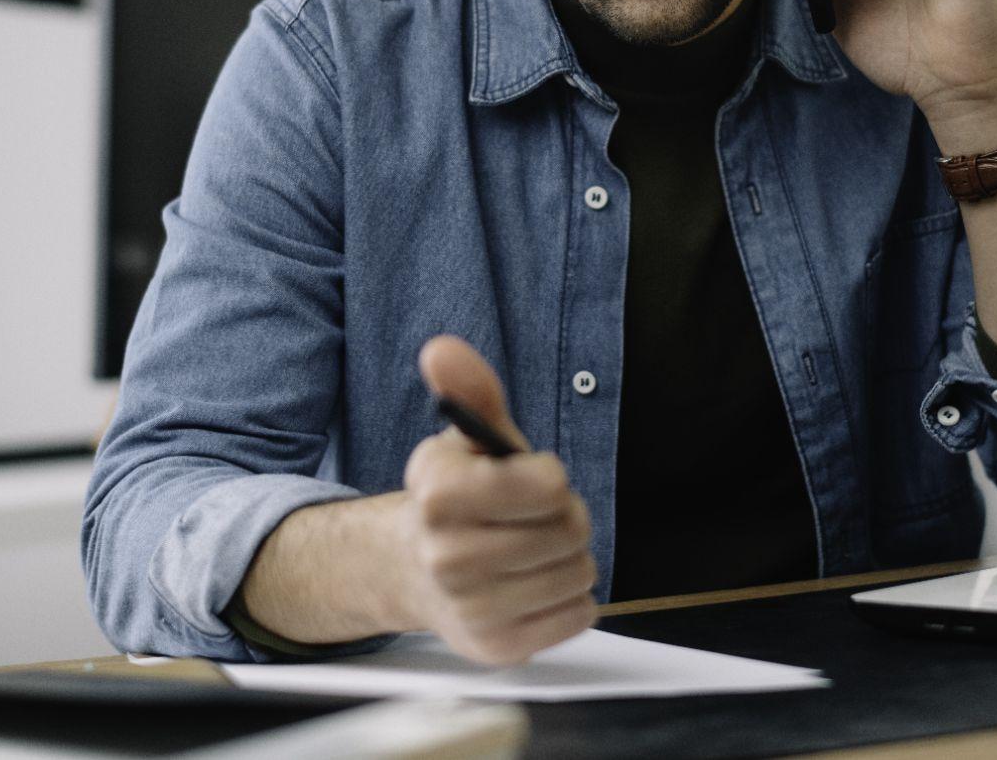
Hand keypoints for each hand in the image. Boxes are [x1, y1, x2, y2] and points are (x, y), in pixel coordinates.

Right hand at [396, 335, 597, 664]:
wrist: (417, 571)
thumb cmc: (459, 500)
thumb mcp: (466, 441)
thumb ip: (469, 391)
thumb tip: (443, 350)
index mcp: (438, 493)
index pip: (547, 485)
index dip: (548, 478)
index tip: (530, 479)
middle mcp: (447, 555)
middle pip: (570, 530)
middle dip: (565, 516)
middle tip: (535, 517)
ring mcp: (471, 607)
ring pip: (579, 572)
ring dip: (568, 557)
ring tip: (533, 550)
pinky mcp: (498, 647)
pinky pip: (579, 614)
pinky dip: (570, 597)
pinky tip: (535, 584)